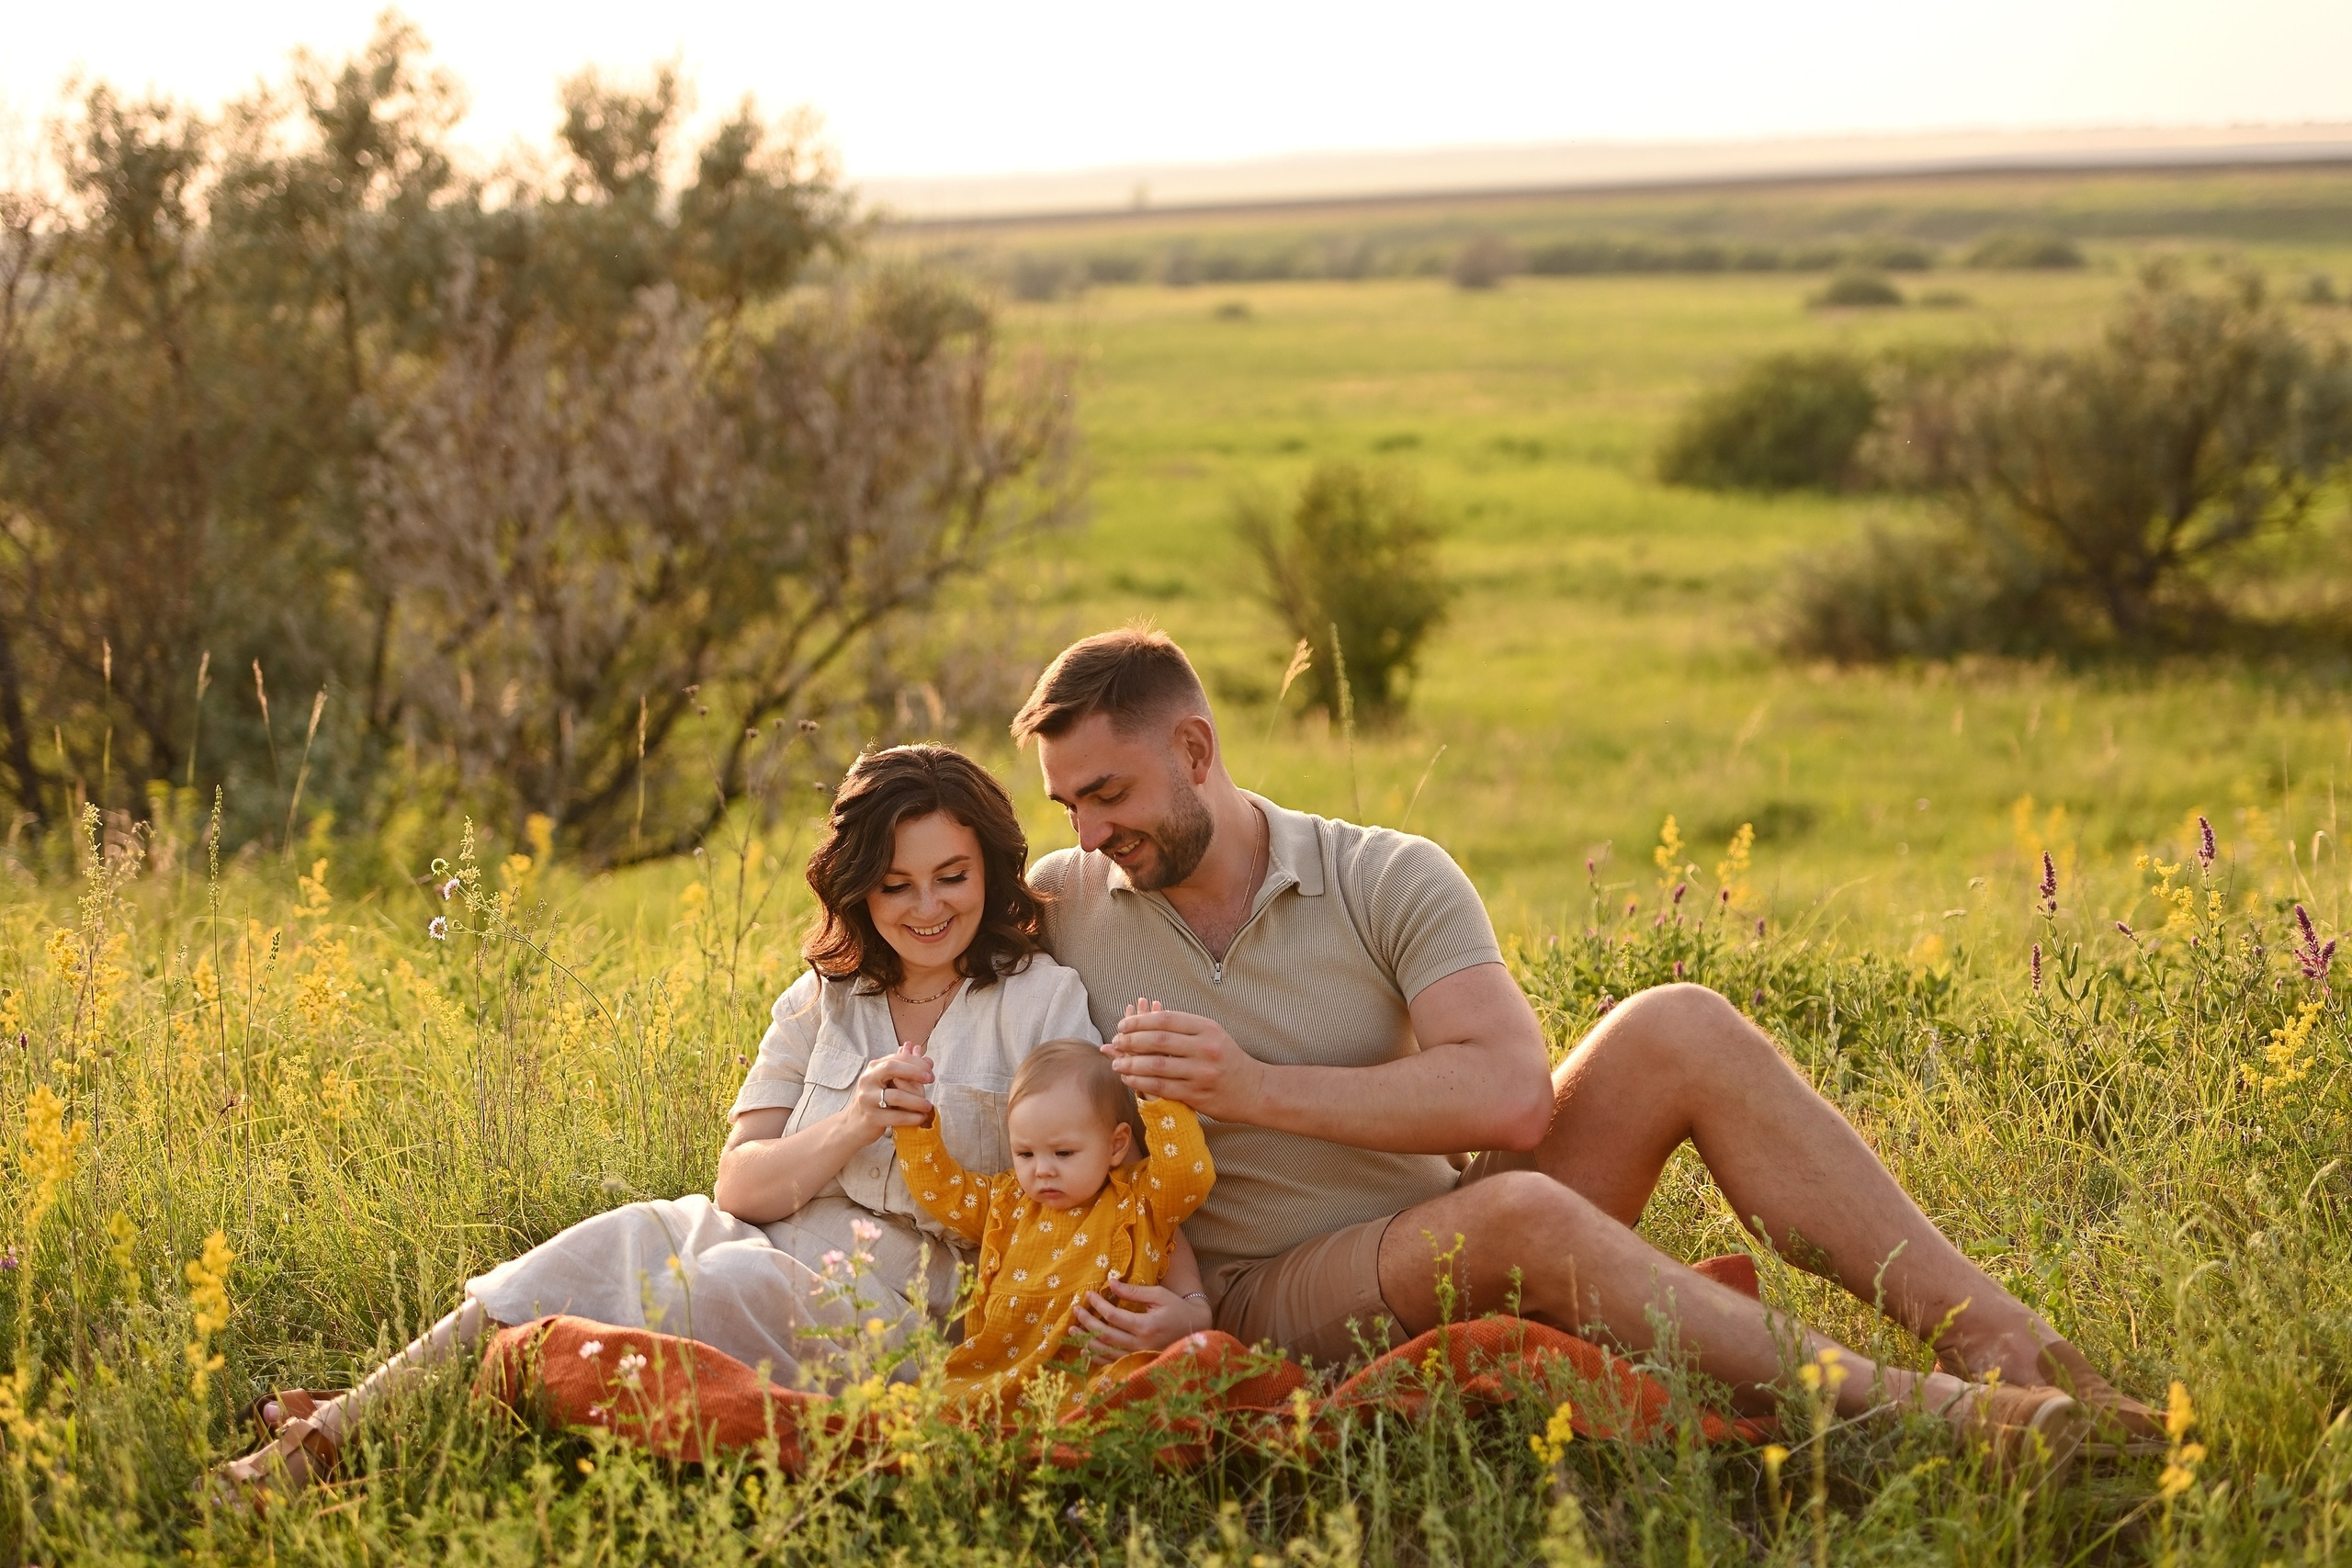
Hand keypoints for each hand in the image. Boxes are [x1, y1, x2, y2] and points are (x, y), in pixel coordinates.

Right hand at [845, 1042, 934, 1142]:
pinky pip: (896, 1116)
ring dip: (917, 1100)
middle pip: (891, 1068)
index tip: (930, 1070)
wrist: (853, 1125)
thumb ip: (906, 1070)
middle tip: (931, 1079)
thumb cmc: (875, 1101)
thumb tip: (928, 1060)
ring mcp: (867, 1099)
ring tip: (928, 1105)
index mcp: (873, 1068)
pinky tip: (921, 1118)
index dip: (916, 1061)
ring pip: (896, 1096)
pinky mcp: (871, 1117)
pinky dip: (912, 1117)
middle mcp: (867, 1080)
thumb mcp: (888, 1083)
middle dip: (915, 1071)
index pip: (896, 1058)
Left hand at [1073, 1280, 1212, 1357]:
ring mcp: (1138, 1356)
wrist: (1195, 1329)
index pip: (1113, 1316)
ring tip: (1072, 1330)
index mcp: (1146, 1326)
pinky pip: (1112, 1363)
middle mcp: (1140, 1344)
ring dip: (1086, 1341)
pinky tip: (1085, 1349)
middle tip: (1075, 1310)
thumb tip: (1111, 1282)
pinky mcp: (1138, 1362)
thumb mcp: (1158, 1295)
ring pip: (1105, 1352)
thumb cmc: (1177, 1308)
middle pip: (1105, 1335)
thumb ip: (1133, 1292)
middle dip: (1087, 1322)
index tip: (1088, 1294)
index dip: (1098, 1305)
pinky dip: (1097, 1357)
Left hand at [1108, 1000, 1266, 1121]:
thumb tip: (1143, 1021)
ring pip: (1156, 1065)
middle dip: (1130, 1041)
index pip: (1164, 1019)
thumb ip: (1182, 1028)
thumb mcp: (1211, 1035)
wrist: (1254, 1090)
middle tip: (1116, 1042)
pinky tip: (1128, 1078)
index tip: (1123, 1025)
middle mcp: (1205, 1048)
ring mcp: (1201, 1073)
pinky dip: (1140, 1081)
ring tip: (1116, 1062)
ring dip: (1130, 1063)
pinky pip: (1161, 1087)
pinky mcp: (1197, 1095)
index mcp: (1207, 1028)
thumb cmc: (1227, 1059)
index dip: (1138, 1021)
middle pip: (1157, 1040)